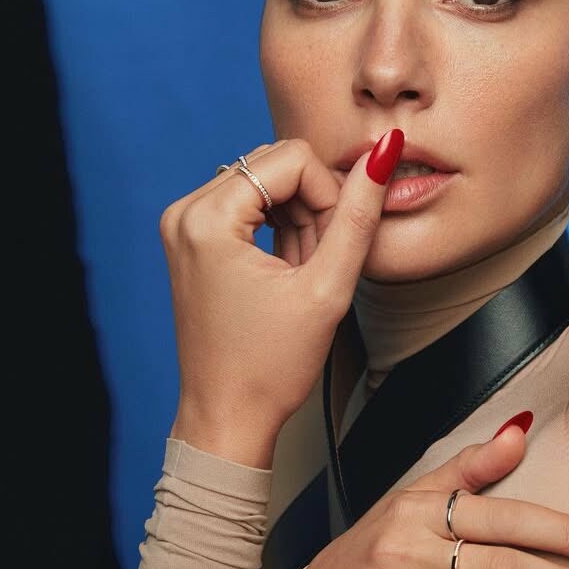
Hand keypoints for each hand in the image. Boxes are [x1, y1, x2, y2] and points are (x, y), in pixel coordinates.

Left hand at [160, 130, 404, 463]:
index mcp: (206, 218)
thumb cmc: (270, 367)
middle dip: (313, 205)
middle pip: (276, 164)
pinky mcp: (191, 239)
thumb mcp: (327, 288)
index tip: (334, 248)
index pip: (292, 159)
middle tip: (322, 263)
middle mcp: (184, 212)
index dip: (330, 196)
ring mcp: (183, 225)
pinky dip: (277, 226)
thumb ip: (358, 216)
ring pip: (265, 182)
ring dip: (299, 217)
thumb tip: (384, 151)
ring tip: (305, 273)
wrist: (227, 417)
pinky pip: (247, 203)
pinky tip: (289, 269)